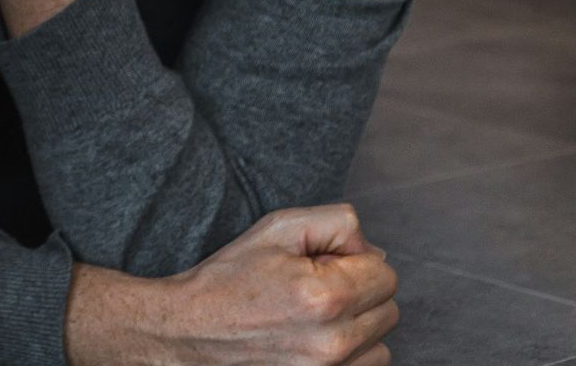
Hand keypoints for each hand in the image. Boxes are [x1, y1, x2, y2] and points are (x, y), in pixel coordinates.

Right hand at [65, 205, 398, 365]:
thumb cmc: (229, 279)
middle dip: (360, 291)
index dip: (356, 260)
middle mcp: (334, 343)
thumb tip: (372, 250)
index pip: (386, 274)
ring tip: (316, 317)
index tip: (324, 263)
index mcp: (325, 296)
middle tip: (316, 286)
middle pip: (389, 309)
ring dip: (359, 327)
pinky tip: (316, 339)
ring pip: (381, 345)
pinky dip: (349, 354)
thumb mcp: (277, 228)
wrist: (187, 332)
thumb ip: (337, 223)